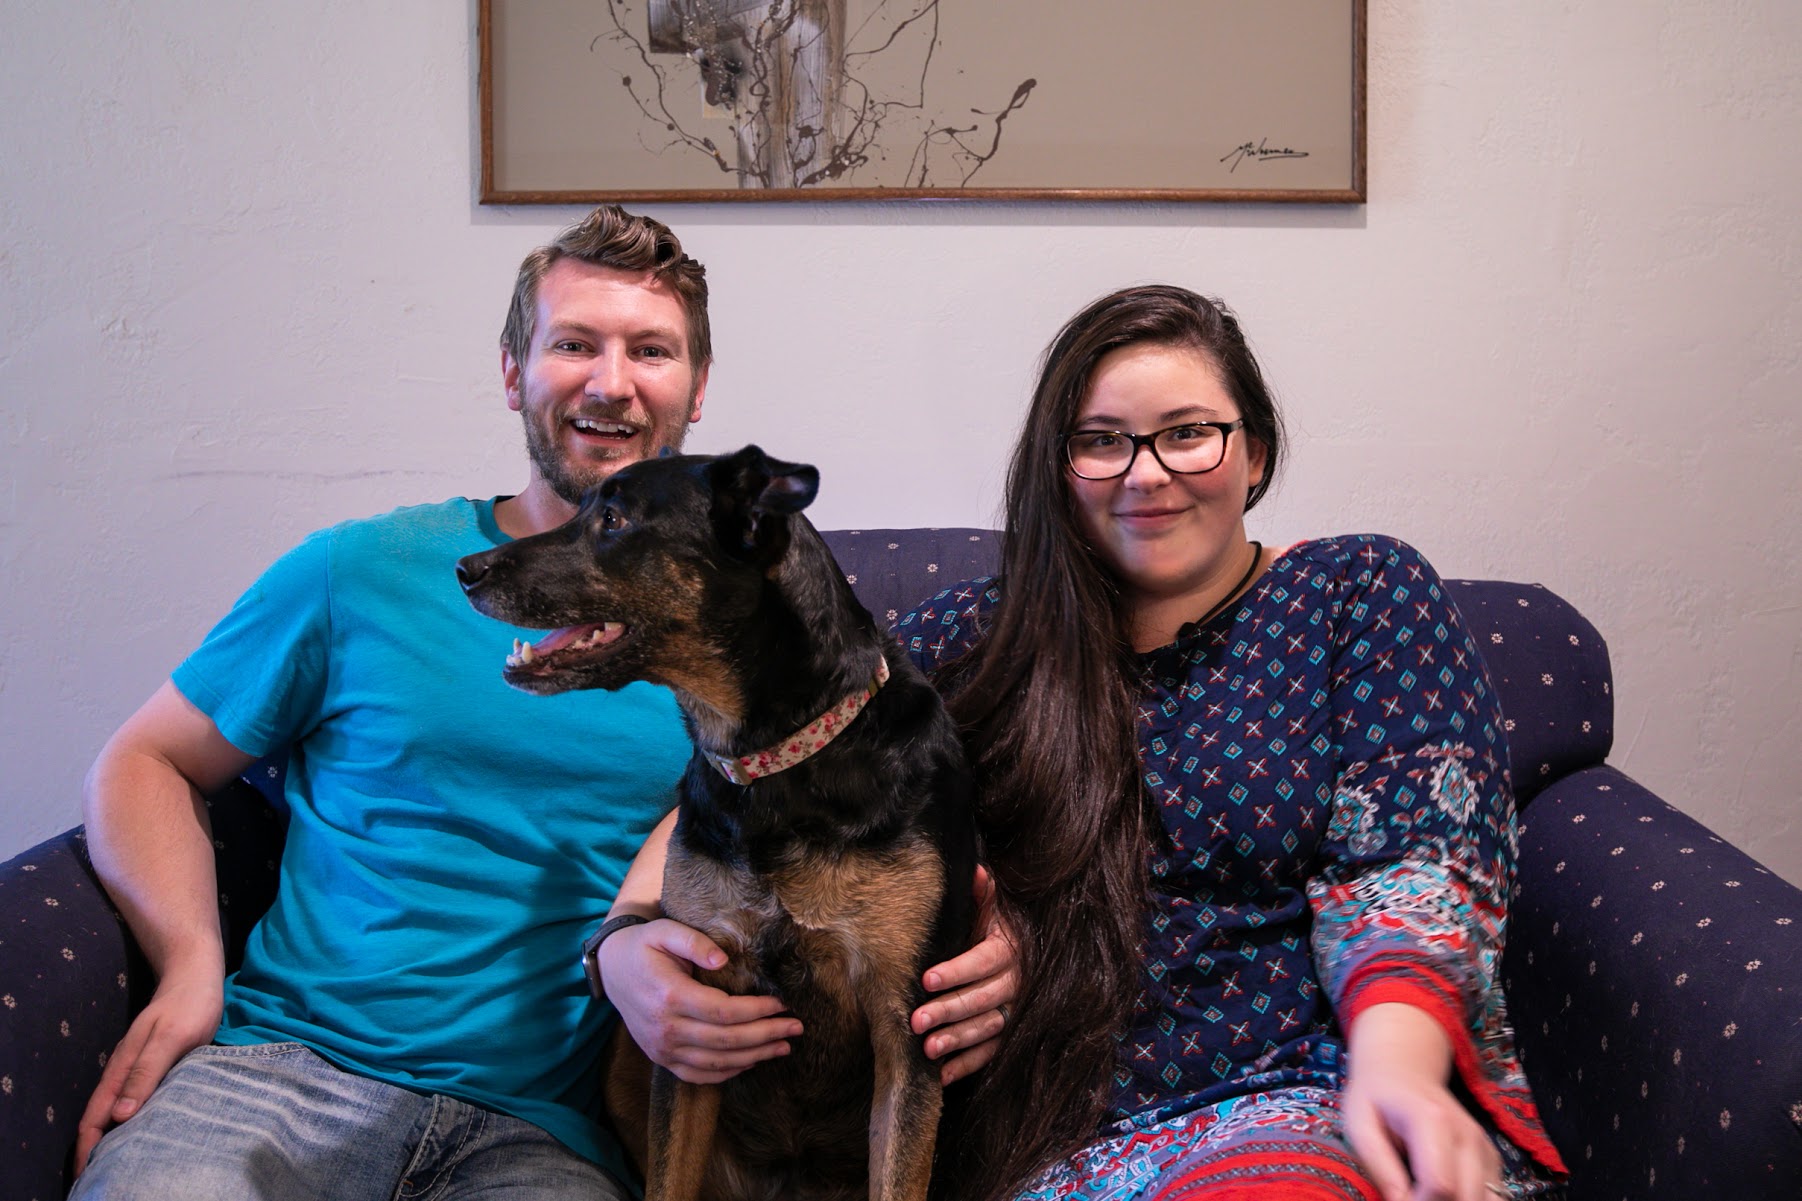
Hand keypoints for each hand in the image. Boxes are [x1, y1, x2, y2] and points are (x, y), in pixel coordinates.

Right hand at [74, 968, 222, 1175]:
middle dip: (99, 1151)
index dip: (88, 1149)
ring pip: (119, 1112)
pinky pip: (139, 1101)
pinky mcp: (155, 1067)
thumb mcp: (172, 1038)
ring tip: (126, 1165)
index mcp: (122, 1069)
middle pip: (102, 1120)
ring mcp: (139, 1070)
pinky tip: (149, 1134)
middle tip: (109, 1178)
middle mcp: (125, 1073)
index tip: (89, 1174)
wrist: (196, 975)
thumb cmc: (189, 1006)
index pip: (94, 1118)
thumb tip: (121, 1116)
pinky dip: (136, 1122)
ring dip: (117, 1138)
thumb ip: (148, 1072)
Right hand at [598, 917, 800, 1084]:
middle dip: (766, 1035)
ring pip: (716, 1063)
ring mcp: (661, 1049)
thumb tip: (723, 960)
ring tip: (783, 1047)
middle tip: (796, 1028)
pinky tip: (751, 1061)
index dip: (758, 1011)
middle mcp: (666, 1029)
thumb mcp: (665, 930)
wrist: (612, 968)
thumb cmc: (644, 945)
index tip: (782, 1004)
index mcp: (670, 997)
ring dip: (754, 1057)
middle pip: (726, 1041)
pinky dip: (727, 1073)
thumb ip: (695, 942)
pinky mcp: (661, 1058)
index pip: (725, 1012)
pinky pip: (697, 1075)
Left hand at [910, 865, 1019, 1084]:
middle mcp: (1015, 982)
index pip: (982, 961)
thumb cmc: (995, 929)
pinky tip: (942, 1076)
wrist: (1027, 953)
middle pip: (982, 999)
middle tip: (916, 1020)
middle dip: (948, 1011)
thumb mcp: (992, 909)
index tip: (926, 979)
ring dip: (957, 1040)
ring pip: (987, 1028)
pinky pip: (991, 1052)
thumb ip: (982, 895)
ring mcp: (1013, 1010)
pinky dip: (968, 1065)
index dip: (955, 971)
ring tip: (928, 1049)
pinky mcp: (1009, 1034)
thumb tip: (975, 870)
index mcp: (1007, 949)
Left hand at [1342, 1003, 1502, 1200]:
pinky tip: (1442, 1195)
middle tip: (1409, 1197)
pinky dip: (1469, 1199)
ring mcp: (1483, 1146)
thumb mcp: (1359, 1126)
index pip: (1440, 1184)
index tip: (1397, 1200)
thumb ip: (1379, 1165)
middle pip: (1468, 1196)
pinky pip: (1492, 1194)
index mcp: (1433, 1121)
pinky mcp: (1490, 1157)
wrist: (1401, 1070)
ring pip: (1488, 1199)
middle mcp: (1467, 1134)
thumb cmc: (1375, 1098)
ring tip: (1424, 1195)